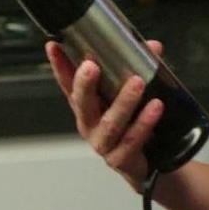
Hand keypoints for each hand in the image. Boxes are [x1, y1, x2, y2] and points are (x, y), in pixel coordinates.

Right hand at [46, 40, 166, 187]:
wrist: (147, 163)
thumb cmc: (132, 123)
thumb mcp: (132, 94)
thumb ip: (140, 68)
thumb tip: (153, 46)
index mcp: (86, 105)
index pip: (68, 83)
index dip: (59, 65)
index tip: (53, 45)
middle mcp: (89, 124)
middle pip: (82, 103)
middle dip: (84, 84)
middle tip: (91, 66)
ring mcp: (102, 143)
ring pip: (110, 123)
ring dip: (124, 102)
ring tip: (137, 82)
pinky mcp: (119, 158)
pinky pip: (132, 140)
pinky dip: (143, 123)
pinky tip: (155, 107)